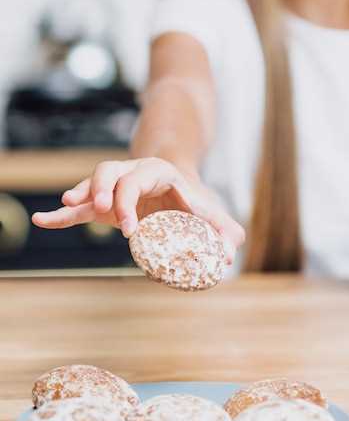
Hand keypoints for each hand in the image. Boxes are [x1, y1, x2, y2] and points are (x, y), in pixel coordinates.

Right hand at [32, 158, 244, 263]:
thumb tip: (234, 248)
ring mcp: (115, 185)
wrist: (174, 184)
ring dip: (81, 195)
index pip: (137, 181)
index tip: (130, 230)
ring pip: (91, 182)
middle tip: (101, 211)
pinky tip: (43, 221)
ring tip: (67, 206)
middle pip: (109, 172)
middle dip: (102, 190)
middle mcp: (131, 173)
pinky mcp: (103, 201)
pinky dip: (63, 214)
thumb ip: (221, 225)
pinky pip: (80, 206)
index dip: (129, 201)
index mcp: (157, 172)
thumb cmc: (189, 198)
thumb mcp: (206, 208)